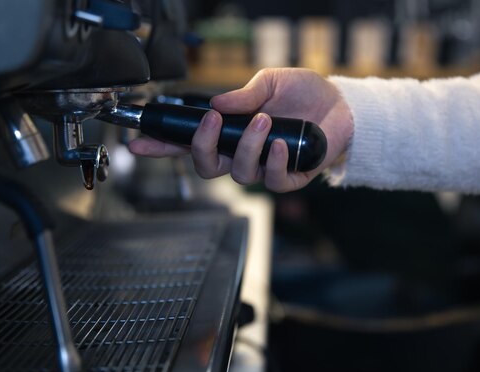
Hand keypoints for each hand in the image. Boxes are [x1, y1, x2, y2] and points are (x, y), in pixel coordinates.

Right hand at [128, 68, 353, 191]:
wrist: (341, 104)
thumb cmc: (304, 94)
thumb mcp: (270, 82)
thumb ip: (244, 95)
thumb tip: (218, 106)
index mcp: (230, 133)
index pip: (189, 144)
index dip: (162, 147)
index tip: (139, 143)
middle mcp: (242, 154)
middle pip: (206, 167)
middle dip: (202, 147)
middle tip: (214, 122)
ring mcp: (265, 168)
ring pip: (239, 174)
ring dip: (246, 148)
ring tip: (264, 122)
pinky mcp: (290, 178)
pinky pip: (273, 182)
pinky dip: (275, 163)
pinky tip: (281, 145)